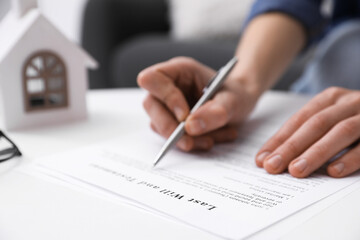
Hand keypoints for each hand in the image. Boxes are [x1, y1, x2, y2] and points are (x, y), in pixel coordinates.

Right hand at [137, 57, 258, 151]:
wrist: (241, 105)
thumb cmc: (236, 94)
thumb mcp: (234, 101)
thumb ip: (216, 112)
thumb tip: (191, 127)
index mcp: (180, 70)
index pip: (152, 78)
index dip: (165, 97)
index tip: (184, 116)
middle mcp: (169, 86)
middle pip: (150, 105)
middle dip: (170, 127)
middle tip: (190, 142)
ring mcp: (168, 105)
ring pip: (159, 125)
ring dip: (184, 139)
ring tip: (211, 140)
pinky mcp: (172, 122)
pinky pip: (172, 138)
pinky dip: (192, 144)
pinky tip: (211, 140)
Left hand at [256, 87, 359, 177]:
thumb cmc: (356, 118)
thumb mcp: (331, 117)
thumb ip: (308, 132)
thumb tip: (274, 155)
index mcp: (330, 99)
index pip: (298, 120)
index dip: (278, 140)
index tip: (262, 159)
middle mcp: (348, 103)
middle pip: (315, 125)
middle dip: (291, 147)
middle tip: (273, 166)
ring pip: (340, 132)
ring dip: (316, 153)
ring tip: (296, 171)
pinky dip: (351, 158)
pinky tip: (334, 172)